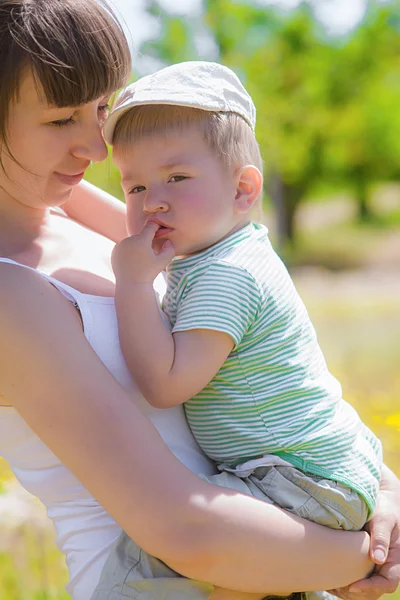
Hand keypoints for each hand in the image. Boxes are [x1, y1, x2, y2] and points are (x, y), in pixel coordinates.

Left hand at [112, 222, 174, 283]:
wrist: (131, 286)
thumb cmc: (149, 274)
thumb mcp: (163, 262)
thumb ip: (170, 249)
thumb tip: (167, 241)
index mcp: (141, 240)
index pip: (150, 226)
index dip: (156, 226)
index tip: (159, 228)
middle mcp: (129, 240)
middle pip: (140, 236)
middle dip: (146, 241)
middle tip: (149, 253)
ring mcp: (120, 245)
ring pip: (132, 242)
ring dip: (136, 246)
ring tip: (140, 259)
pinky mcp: (114, 251)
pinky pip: (124, 247)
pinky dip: (128, 251)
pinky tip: (132, 261)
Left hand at [329, 471, 399, 599]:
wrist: (379, 499)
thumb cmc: (383, 507)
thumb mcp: (383, 519)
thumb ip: (381, 537)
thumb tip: (378, 559)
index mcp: (395, 558)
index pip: (388, 582)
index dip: (371, 587)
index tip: (352, 586)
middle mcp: (386, 565)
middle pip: (375, 590)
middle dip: (357, 592)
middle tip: (336, 588)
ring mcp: (375, 565)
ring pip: (366, 588)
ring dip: (349, 591)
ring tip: (330, 586)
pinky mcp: (364, 561)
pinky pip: (357, 578)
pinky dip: (345, 582)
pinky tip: (330, 578)